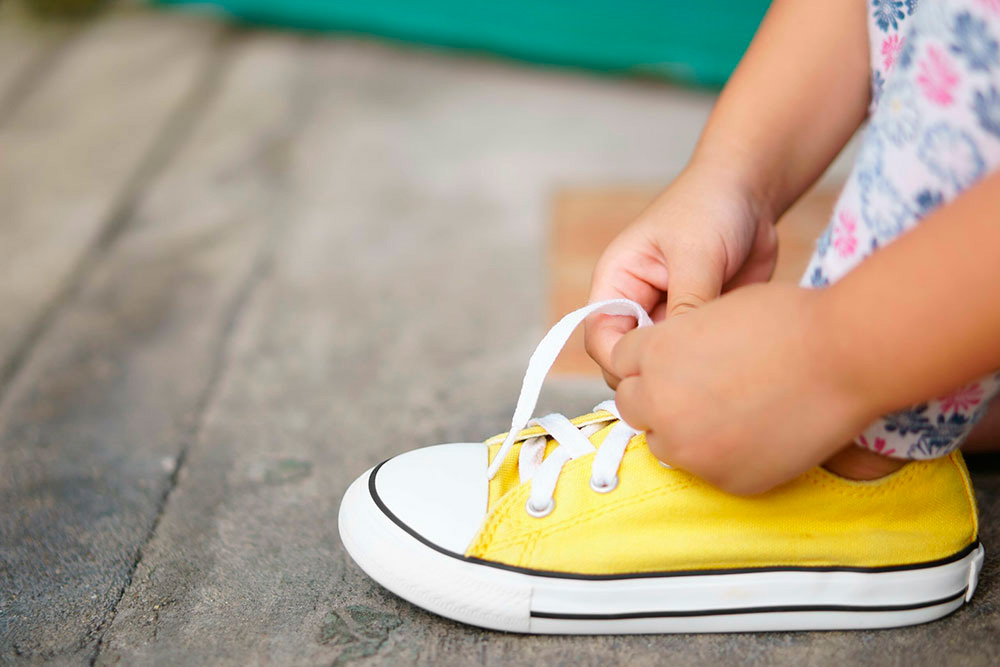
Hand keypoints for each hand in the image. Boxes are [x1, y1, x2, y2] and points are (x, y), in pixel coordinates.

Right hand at [584, 164, 776, 387]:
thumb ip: (686, 305)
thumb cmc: (710, 206)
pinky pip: (694, 354)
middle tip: (691, 376)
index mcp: (617, 281)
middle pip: (628, 356)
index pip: (600, 338)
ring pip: (662, 360)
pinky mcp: (697, 321)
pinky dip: (708, 359)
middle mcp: (636, 303)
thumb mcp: (696, 254)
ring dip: (684, 365)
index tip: (656, 373)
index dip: (620, 360)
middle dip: (652, 370)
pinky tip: (732, 351)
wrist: (751, 191)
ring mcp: (667, 314)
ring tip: (716, 360)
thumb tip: (679, 355)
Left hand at [611, 283, 873, 494]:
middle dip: (656, 396)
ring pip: (662, 443)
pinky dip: (721, 455)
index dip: (648, 357)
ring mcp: (690, 448)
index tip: (671, 358)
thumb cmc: (789, 321)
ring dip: (682, 429)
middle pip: (632, 405)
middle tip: (696, 387)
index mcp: (653, 354)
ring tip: (727, 410)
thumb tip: (667, 360)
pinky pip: (704, 470)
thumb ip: (678, 339)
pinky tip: (755, 432)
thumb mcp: (715, 311)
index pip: (621, 361)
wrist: (845, 358)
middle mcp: (660, 403)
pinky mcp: (722, 479)